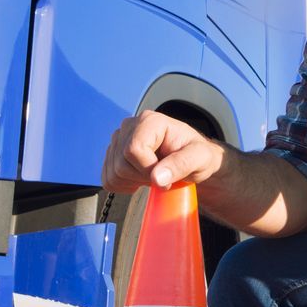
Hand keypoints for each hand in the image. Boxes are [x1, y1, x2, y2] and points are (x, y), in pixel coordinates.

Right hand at [101, 110, 223, 192]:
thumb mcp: (200, 159)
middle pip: (121, 163)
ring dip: (133, 182)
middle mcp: (130, 126)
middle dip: (142, 177)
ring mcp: (119, 140)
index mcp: (150, 121)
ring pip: (113, 172)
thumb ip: (181, 164)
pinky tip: (139, 179)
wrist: (190, 160)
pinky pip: (107, 178)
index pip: (133, 150)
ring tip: (151, 176)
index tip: (166, 177)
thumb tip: (156, 177)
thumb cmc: (197, 156)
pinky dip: (123, 185)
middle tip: (161, 176)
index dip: (148, 169)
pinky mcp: (112, 154)